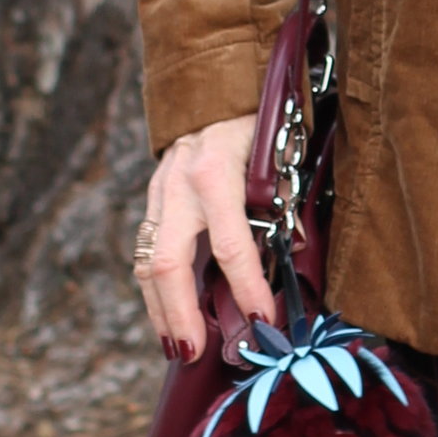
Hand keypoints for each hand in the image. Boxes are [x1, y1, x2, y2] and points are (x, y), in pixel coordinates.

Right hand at [134, 114, 271, 359]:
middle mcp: (179, 184)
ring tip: (175, 348)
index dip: (248, 287)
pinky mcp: (152, 196)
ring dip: (159, 310)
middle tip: (192, 354)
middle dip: (180, 315)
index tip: (264, 320)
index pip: (231, 246)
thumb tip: (291, 264)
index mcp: (216, 172)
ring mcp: (159, 190)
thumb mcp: (280, 157)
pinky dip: (155, 288)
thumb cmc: (263, 121)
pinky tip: (167, 315)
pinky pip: (147, 249)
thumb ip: (281, 205)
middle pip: (168, 264)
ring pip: (147, 261)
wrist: (219, 82)